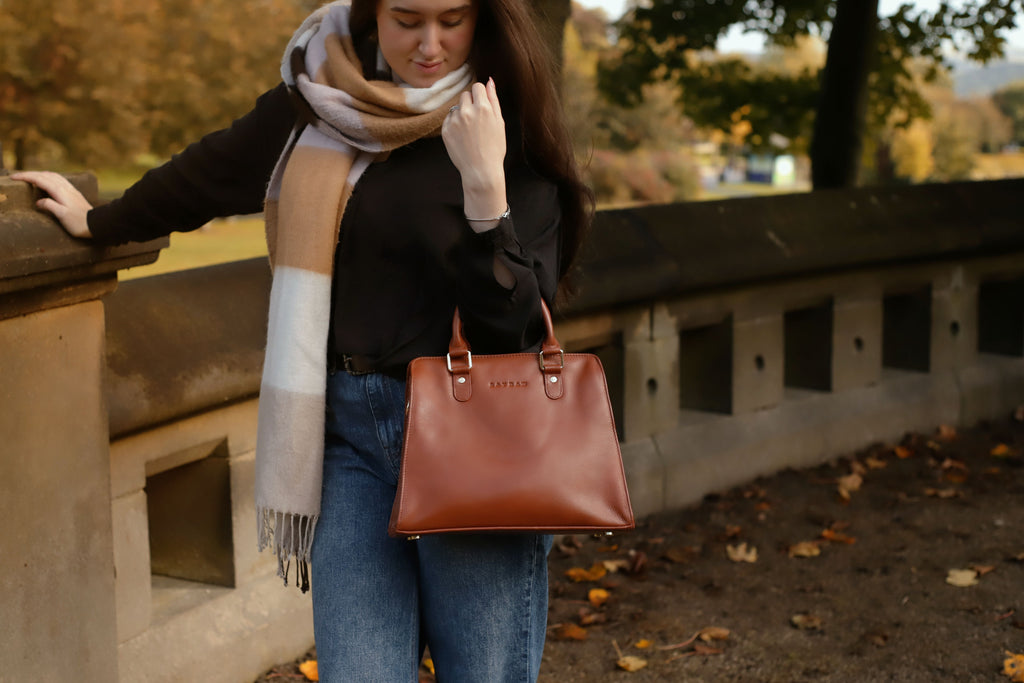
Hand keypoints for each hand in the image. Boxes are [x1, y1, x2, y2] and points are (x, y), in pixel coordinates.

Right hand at [10, 171, 93, 238]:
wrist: (97, 224)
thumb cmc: (79, 223)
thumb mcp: (62, 215)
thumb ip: (50, 206)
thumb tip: (38, 201)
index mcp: (60, 192)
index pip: (40, 180)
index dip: (26, 177)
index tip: (14, 177)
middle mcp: (66, 188)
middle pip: (45, 175)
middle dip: (30, 174)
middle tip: (18, 176)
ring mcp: (71, 190)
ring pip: (53, 176)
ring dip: (40, 174)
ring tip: (30, 177)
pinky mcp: (74, 193)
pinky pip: (59, 180)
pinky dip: (49, 177)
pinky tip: (49, 181)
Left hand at [442, 78, 506, 229]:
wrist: (481, 171)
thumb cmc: (494, 148)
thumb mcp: (499, 123)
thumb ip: (494, 99)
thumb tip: (490, 81)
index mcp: (483, 108)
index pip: (477, 87)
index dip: (480, 96)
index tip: (482, 106)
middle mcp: (467, 111)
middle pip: (465, 95)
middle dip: (471, 103)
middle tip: (477, 121)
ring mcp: (454, 121)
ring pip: (456, 107)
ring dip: (462, 114)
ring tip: (470, 132)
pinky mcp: (445, 130)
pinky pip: (449, 119)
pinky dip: (454, 125)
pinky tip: (462, 137)